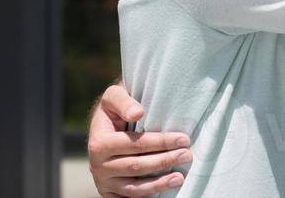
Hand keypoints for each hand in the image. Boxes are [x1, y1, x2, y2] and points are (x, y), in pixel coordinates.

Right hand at [88, 83, 192, 197]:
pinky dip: (148, 194)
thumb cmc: (113, 109)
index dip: (161, 142)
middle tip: (187, 155)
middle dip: (165, 161)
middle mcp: (97, 166)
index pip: (135, 145)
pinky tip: (164, 189)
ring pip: (134, 188)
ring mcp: (103, 182)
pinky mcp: (109, 193)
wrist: (101, 127)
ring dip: (159, 184)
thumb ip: (124, 102)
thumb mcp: (113, 97)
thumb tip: (138, 113)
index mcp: (99, 143)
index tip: (184, 139)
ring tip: (180, 177)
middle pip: (137, 167)